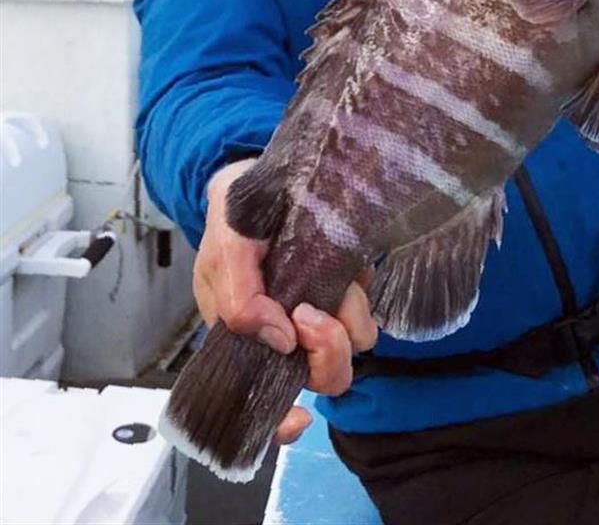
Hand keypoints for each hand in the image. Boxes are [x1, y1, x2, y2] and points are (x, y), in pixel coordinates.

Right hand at [195, 158, 377, 445]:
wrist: (265, 177)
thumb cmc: (236, 218)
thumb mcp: (224, 246)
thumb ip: (237, 295)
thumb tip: (277, 338)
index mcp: (248, 341)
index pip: (268, 405)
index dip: (282, 424)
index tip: (299, 414)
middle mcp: (290, 336)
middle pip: (324, 376)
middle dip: (326, 351)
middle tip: (309, 313)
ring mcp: (325, 312)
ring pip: (354, 342)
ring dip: (348, 313)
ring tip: (328, 273)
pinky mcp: (351, 288)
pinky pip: (370, 304)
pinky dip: (361, 288)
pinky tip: (343, 262)